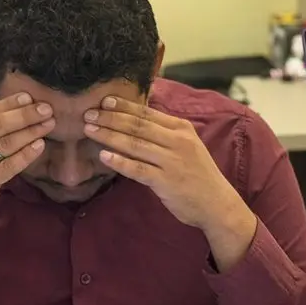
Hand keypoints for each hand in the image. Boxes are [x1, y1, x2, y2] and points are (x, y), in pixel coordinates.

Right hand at [0, 92, 53, 242]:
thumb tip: (4, 118)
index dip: (9, 103)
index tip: (29, 97)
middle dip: (25, 115)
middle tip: (47, 109)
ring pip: (6, 143)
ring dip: (30, 132)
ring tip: (48, 125)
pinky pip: (9, 166)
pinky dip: (26, 155)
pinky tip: (39, 147)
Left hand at [83, 96, 256, 268]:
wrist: (217, 204)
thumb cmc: (198, 174)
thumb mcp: (187, 145)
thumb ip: (165, 131)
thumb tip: (137, 117)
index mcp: (181, 128)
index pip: (147, 113)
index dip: (124, 106)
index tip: (104, 100)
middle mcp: (177, 141)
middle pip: (137, 126)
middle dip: (110, 118)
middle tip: (88, 114)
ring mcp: (172, 161)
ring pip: (135, 144)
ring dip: (109, 136)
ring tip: (90, 130)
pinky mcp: (166, 181)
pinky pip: (138, 169)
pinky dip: (120, 162)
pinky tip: (103, 156)